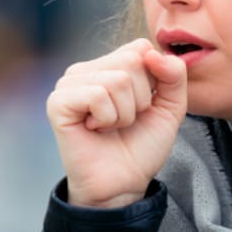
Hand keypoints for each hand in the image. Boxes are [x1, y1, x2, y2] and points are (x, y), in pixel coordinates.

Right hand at [46, 38, 186, 207]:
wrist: (123, 183)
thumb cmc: (141, 145)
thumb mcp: (170, 107)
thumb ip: (174, 75)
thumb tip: (154, 53)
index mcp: (109, 65)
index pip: (141, 48)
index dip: (154, 81)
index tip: (143, 107)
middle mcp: (87, 69)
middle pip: (132, 61)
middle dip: (141, 99)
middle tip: (124, 120)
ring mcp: (69, 84)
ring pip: (118, 79)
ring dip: (124, 113)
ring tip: (110, 127)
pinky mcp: (58, 102)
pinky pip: (97, 95)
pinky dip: (107, 118)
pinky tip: (95, 129)